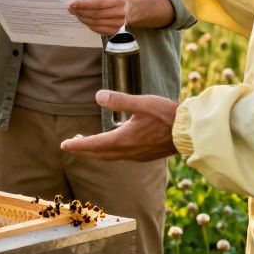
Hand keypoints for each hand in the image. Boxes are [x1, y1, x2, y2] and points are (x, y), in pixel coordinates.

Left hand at [60, 90, 180, 161]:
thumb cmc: (167, 115)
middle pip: (99, 153)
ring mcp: (136, 155)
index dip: (77, 145)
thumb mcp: (141, 103)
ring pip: (109, 156)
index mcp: (123, 140)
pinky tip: (112, 145)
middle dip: (83, 149)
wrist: (189, 132)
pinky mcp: (145, 155)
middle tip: (70, 144)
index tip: (64, 144)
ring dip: (96, 151)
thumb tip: (98, 96)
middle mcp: (127, 151)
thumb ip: (119, 100)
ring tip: (87, 143)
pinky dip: (109, 152)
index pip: (94, 144)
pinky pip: (120, 156)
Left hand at [68, 0, 130, 35]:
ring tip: (76, 14)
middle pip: (95, 15)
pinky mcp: (114, 31)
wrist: (130, 10)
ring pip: (95, 23)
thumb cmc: (116, 1)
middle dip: (80, 12)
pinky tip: (84, 20)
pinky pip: (97, 29)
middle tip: (71, 9)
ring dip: (82, 19)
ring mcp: (117, 24)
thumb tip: (78, 5)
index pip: (98, 4)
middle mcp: (119, 13)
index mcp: (118, 1)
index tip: (73, 4)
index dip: (84, 4)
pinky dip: (88, 25)